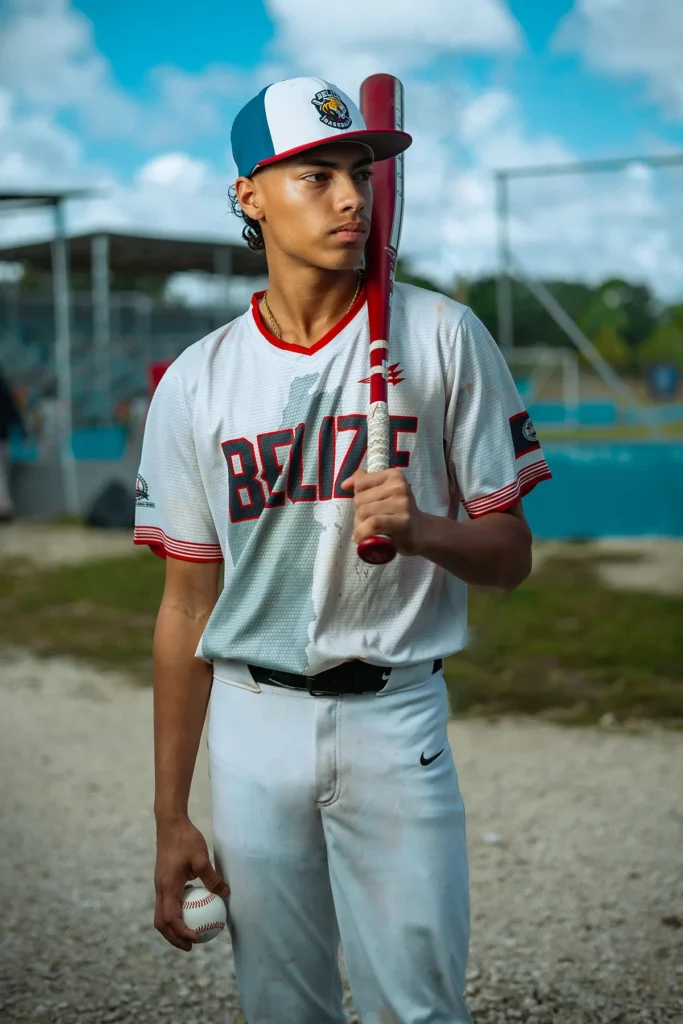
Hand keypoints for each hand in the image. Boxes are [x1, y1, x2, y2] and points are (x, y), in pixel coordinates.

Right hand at [154, 816, 229, 950]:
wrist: (170, 824)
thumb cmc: (185, 840)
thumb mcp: (201, 858)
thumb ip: (212, 878)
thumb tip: (226, 893)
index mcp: (167, 886)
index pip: (171, 918)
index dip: (182, 932)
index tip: (197, 939)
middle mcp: (160, 889)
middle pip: (161, 923)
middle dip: (174, 938)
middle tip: (192, 947)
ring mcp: (160, 886)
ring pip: (162, 915)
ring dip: (174, 928)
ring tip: (191, 935)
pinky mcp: (164, 881)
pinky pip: (167, 904)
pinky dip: (176, 914)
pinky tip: (193, 911)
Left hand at [341, 469, 426, 556]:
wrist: (421, 532)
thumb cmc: (398, 513)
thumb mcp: (384, 493)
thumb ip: (365, 484)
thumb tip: (345, 484)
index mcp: (394, 475)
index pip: (360, 483)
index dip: (358, 498)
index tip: (366, 507)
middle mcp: (399, 486)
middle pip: (360, 499)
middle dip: (358, 514)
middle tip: (367, 524)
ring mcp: (402, 504)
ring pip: (364, 512)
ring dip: (360, 525)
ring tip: (367, 531)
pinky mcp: (403, 521)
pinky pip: (373, 523)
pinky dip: (363, 532)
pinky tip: (362, 539)